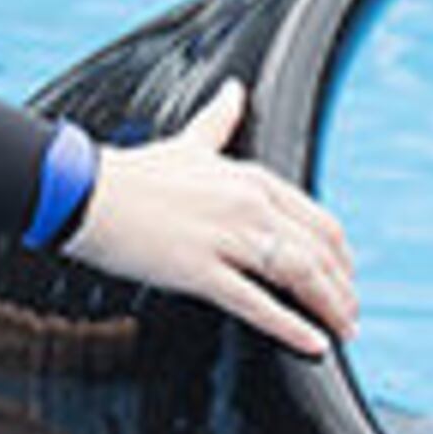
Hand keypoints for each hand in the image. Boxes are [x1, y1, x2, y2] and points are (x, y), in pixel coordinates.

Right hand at [61, 79, 359, 357]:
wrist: (82, 192)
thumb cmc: (130, 173)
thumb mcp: (187, 143)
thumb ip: (219, 120)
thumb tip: (235, 90)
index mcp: (250, 179)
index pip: (318, 220)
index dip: (339, 254)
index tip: (345, 275)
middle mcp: (247, 205)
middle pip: (318, 251)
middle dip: (342, 287)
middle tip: (350, 314)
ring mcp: (225, 237)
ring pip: (299, 274)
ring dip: (329, 307)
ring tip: (342, 331)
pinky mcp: (199, 269)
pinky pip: (257, 302)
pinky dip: (291, 325)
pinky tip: (313, 342)